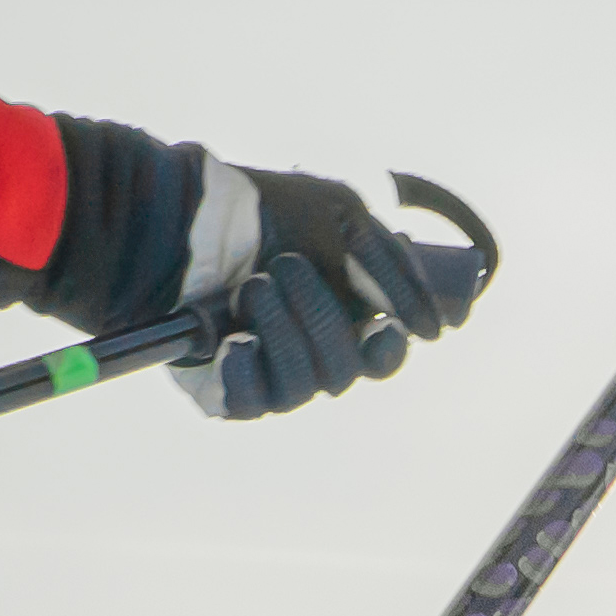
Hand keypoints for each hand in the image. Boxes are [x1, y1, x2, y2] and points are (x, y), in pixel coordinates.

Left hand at [171, 162, 491, 420]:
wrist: (185, 217)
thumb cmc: (266, 213)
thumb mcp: (341, 219)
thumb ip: (390, 270)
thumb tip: (431, 328)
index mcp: (349, 320)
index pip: (384, 358)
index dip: (388, 350)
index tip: (382, 328)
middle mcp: (314, 354)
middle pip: (345, 370)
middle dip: (318, 315)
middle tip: (284, 265)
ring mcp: (273, 376)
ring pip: (303, 386)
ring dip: (281, 331)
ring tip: (252, 285)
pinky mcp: (232, 391)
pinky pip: (252, 403)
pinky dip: (246, 370)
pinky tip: (235, 342)